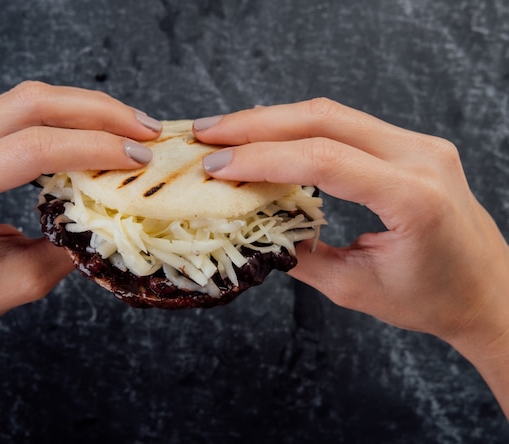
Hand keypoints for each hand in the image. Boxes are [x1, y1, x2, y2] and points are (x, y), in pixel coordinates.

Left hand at [0, 82, 160, 399]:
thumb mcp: (20, 282)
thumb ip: (70, 247)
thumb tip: (114, 216)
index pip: (34, 148)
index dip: (95, 147)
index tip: (140, 158)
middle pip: (32, 104)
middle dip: (99, 111)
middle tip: (147, 129)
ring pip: (26, 99)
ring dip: (85, 108)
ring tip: (130, 125)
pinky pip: (16, 113)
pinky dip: (62, 117)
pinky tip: (92, 130)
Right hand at [194, 98, 508, 414]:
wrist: (489, 291)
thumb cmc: (432, 300)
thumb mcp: (357, 288)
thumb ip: (300, 256)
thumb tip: (252, 228)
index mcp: (414, 196)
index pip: (324, 158)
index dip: (262, 159)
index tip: (218, 168)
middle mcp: (421, 157)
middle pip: (324, 119)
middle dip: (257, 124)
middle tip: (208, 135)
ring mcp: (419, 144)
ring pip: (332, 114)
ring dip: (273, 120)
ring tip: (227, 133)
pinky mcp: (411, 145)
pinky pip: (347, 125)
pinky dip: (300, 128)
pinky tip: (269, 136)